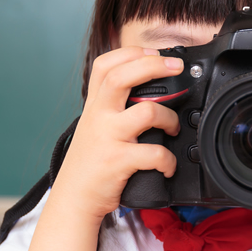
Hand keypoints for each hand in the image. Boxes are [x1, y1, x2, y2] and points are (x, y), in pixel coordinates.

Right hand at [52, 47, 184, 222]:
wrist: (74, 198)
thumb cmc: (90, 163)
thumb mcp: (93, 126)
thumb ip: (111, 107)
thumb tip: (145, 89)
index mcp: (94, 106)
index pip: (105, 65)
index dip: (131, 53)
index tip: (154, 53)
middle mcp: (99, 116)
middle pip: (123, 77)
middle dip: (154, 65)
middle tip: (176, 68)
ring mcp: (108, 137)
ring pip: (147, 112)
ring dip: (170, 118)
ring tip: (173, 128)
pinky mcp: (119, 161)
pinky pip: (155, 153)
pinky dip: (168, 160)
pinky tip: (168, 165)